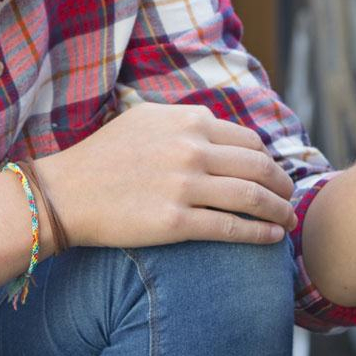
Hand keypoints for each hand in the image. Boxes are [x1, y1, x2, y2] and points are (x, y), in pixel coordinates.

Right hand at [35, 102, 298, 248]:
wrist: (66, 193)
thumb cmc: (104, 156)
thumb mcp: (145, 118)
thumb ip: (184, 120)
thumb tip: (218, 126)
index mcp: (188, 121)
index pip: (248, 140)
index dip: (268, 159)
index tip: (272, 174)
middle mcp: (191, 149)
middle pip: (259, 167)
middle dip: (282, 184)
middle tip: (289, 197)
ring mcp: (184, 185)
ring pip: (252, 197)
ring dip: (278, 210)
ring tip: (287, 220)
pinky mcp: (175, 222)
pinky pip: (231, 228)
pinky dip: (259, 233)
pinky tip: (271, 237)